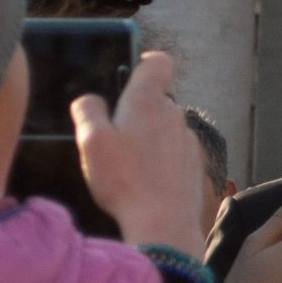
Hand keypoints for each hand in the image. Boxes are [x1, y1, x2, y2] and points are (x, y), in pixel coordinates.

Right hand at [72, 51, 205, 256]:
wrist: (163, 222)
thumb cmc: (124, 181)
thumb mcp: (91, 142)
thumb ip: (88, 111)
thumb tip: (89, 99)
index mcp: (147, 101)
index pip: (158, 62)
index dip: (146, 60)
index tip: (132, 71)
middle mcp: (173, 113)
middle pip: (155, 99)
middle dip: (136, 112)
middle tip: (114, 140)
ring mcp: (187, 137)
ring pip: (165, 127)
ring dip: (148, 138)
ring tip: (128, 167)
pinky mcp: (194, 161)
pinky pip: (174, 150)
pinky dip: (161, 159)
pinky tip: (146, 181)